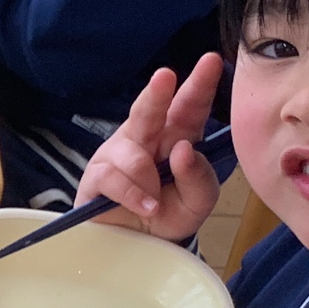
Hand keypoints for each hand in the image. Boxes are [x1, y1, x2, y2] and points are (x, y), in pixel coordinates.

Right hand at [76, 55, 224, 240]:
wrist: (140, 246)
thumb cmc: (172, 213)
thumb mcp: (199, 202)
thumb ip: (199, 178)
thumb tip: (182, 149)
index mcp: (176, 137)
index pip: (189, 108)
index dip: (199, 85)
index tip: (211, 62)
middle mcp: (145, 138)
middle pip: (148, 110)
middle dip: (157, 94)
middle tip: (165, 77)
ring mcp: (117, 154)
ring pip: (132, 154)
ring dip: (147, 180)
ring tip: (155, 202)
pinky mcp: (96, 176)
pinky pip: (113, 177)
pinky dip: (133, 194)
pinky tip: (145, 206)